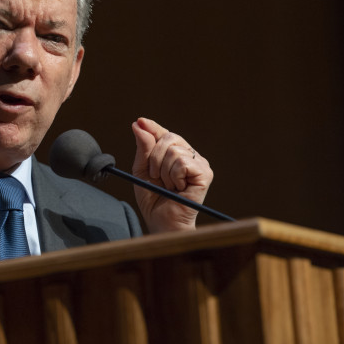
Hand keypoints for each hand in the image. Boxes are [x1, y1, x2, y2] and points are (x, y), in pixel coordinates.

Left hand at [131, 117, 212, 231]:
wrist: (161, 221)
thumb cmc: (153, 198)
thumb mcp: (142, 170)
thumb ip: (143, 148)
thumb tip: (139, 124)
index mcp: (177, 154)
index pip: (165, 133)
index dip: (152, 127)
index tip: (139, 121)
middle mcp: (191, 156)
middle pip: (169, 138)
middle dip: (154, 158)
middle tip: (155, 177)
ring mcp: (200, 164)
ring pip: (174, 151)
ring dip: (163, 172)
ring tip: (168, 186)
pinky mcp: (205, 174)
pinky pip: (182, 163)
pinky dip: (173, 176)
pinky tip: (177, 188)